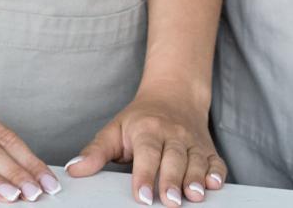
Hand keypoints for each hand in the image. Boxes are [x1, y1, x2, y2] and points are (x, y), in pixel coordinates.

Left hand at [67, 88, 226, 205]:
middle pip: (174, 159)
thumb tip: (74, 170)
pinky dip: (218, 173)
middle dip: (172, 181)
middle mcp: (173, 134)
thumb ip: (95, 152)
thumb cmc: (140, 119)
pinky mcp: (208, 148)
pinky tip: (215, 184)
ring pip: (197, 161)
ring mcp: (193, 141)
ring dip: (196, 179)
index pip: (147, 153)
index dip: (144, 174)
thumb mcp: (115, 129)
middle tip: (169, 201)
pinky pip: (216, 161)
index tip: (140, 195)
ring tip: (194, 196)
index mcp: (148, 130)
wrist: (175, 95)